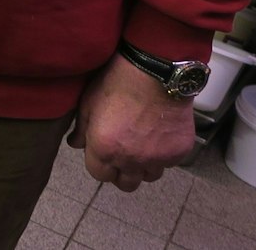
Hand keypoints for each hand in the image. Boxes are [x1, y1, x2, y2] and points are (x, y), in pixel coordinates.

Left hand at [68, 55, 195, 191]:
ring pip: (150, 176)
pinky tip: (160, 134)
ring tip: (143, 145)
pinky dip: (164, 154)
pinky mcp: (179, 152)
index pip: (99, 175)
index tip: (103, 154)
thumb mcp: (88, 102)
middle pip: (126, 184)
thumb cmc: (117, 82)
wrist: (156, 71)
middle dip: (122, 173)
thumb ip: (81, 129)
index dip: (100, 165)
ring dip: (144, 166)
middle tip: (123, 155)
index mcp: (104, 150)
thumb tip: (76, 144)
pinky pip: (169, 163)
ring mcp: (157, 158)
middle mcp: (131, 160)